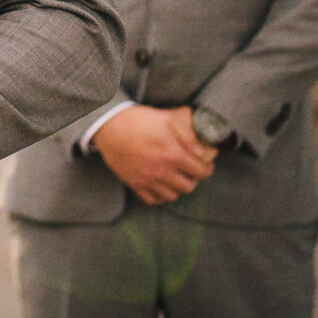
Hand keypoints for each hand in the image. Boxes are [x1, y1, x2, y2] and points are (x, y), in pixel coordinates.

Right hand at [91, 106, 216, 204]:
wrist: (109, 126)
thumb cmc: (139, 120)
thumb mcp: (167, 118)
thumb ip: (189, 131)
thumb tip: (205, 144)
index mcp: (173, 154)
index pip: (201, 171)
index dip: (207, 168)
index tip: (206, 165)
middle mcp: (162, 171)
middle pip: (189, 186)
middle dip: (194, 179)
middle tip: (192, 171)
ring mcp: (147, 180)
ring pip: (172, 196)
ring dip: (177, 187)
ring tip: (177, 177)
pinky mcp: (134, 184)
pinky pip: (153, 199)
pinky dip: (160, 195)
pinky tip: (161, 185)